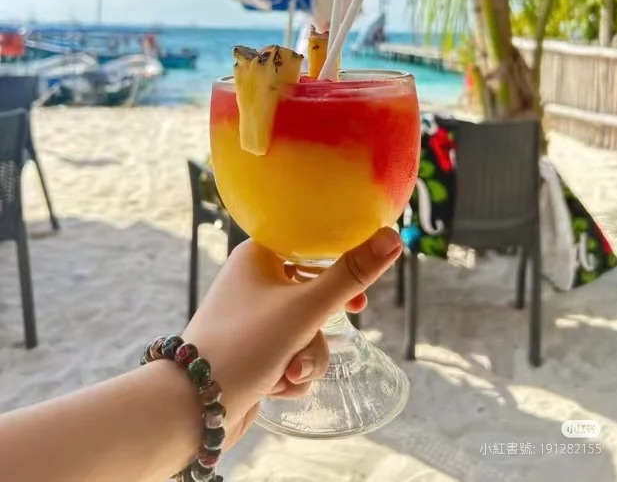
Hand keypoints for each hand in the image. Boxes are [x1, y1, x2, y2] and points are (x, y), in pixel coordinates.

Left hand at [183, 227, 401, 445]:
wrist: (192, 409)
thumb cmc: (244, 346)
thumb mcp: (305, 310)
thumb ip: (351, 276)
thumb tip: (394, 237)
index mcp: (257, 254)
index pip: (311, 243)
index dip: (340, 261)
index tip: (360, 287)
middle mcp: (253, 282)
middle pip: (315, 293)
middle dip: (323, 325)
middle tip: (349, 321)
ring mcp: (253, 319)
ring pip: (308, 330)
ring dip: (308, 356)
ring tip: (288, 372)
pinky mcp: (254, 351)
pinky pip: (293, 355)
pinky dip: (292, 374)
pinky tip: (274, 387)